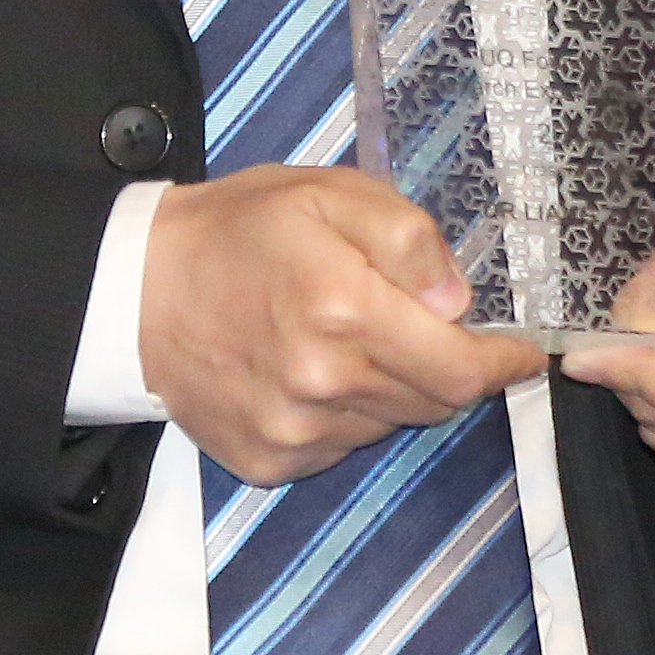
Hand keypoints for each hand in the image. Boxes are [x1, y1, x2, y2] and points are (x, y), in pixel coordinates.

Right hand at [141, 162, 546, 484]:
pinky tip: (309, 372)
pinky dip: (346, 414)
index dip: (503, 363)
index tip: (522, 353)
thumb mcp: (327, 192)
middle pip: (434, 402)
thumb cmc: (238, 231)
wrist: (132, 292)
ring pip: (390, 424)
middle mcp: (323, 383)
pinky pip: (342, 446)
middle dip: (446, 366)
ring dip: (392, 388)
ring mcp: (293, 431)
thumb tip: (458, 301)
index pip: (461, 369)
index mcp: (343, 309)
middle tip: (417, 325)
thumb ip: (406, 237)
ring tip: (346, 340)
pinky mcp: (268, 462)